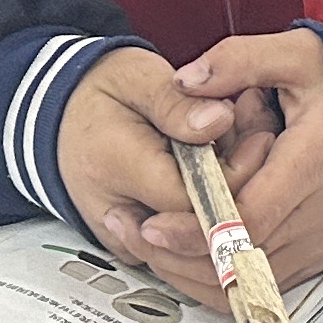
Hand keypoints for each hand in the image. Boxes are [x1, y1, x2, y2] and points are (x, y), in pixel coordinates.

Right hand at [54, 48, 245, 300]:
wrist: (62, 117)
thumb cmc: (101, 94)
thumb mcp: (138, 78)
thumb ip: (178, 104)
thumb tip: (219, 120)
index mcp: (117, 169)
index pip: (194, 198)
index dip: (238, 172)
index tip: (260, 136)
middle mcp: (118, 216)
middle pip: (202, 227)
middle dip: (242, 186)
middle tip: (258, 138)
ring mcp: (128, 237)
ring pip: (200, 241)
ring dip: (231, 200)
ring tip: (238, 147)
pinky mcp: (139, 245)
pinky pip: (189, 243)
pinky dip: (214, 211)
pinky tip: (220, 171)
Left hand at [147, 30, 322, 294]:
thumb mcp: (298, 53)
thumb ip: (239, 60)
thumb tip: (187, 82)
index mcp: (315, 161)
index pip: (249, 216)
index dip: (196, 229)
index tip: (152, 225)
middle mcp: (320, 212)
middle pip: (239, 259)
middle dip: (176, 254)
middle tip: (129, 232)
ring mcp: (318, 241)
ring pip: (244, 282)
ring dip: (189, 271)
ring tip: (145, 245)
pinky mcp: (314, 257)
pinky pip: (258, 285)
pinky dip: (215, 280)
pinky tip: (182, 257)